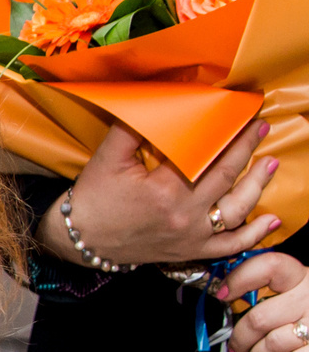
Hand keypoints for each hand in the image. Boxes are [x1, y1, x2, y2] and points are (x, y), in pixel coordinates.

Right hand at [47, 122, 278, 267]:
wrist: (80, 240)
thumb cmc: (93, 198)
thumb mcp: (108, 158)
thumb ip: (133, 129)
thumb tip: (160, 100)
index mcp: (164, 190)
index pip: (207, 155)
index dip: (230, 133)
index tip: (245, 113)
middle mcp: (183, 215)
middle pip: (227, 178)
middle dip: (247, 149)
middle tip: (262, 127)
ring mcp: (190, 236)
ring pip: (237, 211)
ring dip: (258, 185)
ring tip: (270, 163)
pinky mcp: (190, 251)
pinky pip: (229, 247)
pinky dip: (253, 235)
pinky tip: (270, 221)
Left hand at [223, 250, 308, 351]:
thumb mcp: (299, 288)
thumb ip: (272, 290)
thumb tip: (230, 300)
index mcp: (301, 276)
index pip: (269, 267)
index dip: (240, 279)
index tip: (222, 294)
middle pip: (260, 318)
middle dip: (241, 339)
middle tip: (236, 349)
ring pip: (272, 344)